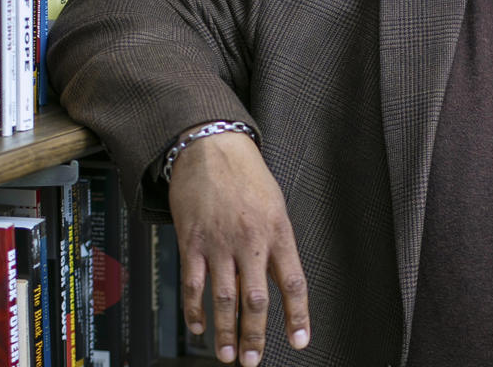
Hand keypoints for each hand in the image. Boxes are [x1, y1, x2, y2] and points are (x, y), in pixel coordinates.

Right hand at [168, 128, 309, 365]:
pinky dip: (195, 312)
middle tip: (254, 361)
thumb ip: (277, 244)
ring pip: (223, 300)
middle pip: (256, 299)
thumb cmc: (247, 176)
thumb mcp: (275, 206)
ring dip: (226, 333)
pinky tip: (198, 327)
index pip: (293, 282)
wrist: (211, 148)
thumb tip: (279, 282)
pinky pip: (194, 285)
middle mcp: (250, 241)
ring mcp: (219, 244)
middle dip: (256, 335)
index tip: (300, 341)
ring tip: (229, 355)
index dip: (298, 315)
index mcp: (278, 231)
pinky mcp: (192, 243)